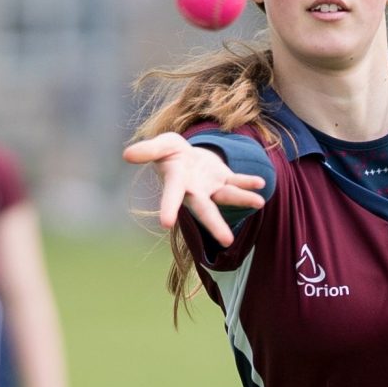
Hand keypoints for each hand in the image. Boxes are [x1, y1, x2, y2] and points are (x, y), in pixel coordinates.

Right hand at [123, 132, 266, 247]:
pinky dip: (248, 182)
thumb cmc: (168, 152)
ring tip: (259, 202)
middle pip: (204, 210)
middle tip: (227, 241)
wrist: (185, 154)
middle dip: (215, 224)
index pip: (171, 196)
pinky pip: (236, 182)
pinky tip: (261, 183)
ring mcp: (210, 188)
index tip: (165, 223)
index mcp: (176, 183)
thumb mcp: (159, 145)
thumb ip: (148, 150)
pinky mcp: (223, 179)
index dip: (168, 208)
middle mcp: (194, 192)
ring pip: (226, 197)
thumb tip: (126, 155)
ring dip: (242, 199)